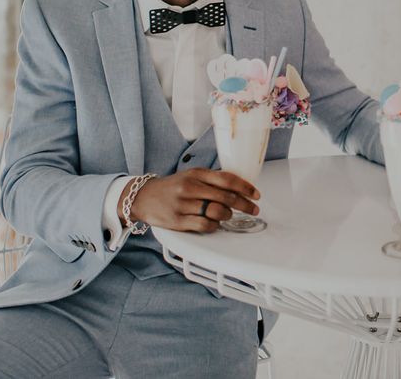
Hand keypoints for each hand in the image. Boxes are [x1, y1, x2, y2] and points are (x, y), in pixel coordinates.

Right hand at [120, 168, 260, 233]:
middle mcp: (190, 187)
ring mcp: (183, 204)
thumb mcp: (191, 176)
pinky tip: (214, 224)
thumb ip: (212, 180)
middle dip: (245, 205)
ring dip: (228, 216)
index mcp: (196, 174)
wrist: (144, 197)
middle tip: (254, 209)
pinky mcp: (177, 221)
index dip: (245, 187)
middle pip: (226, 197)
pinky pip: (204, 226)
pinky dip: (214, 226)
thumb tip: (240, 187)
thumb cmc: (173, 186)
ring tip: (228, 216)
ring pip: (217, 212)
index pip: (227, 179)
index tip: (256, 194)